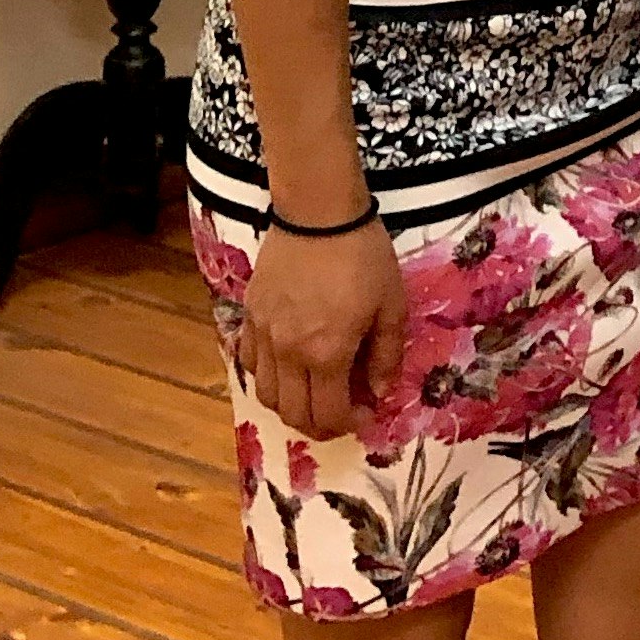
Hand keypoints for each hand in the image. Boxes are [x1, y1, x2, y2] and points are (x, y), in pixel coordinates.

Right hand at [243, 219, 405, 441]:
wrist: (317, 214)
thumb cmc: (363, 257)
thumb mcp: (391, 306)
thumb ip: (386, 355)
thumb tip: (378, 392)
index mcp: (327, 353)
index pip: (327, 415)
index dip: (347, 425)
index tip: (365, 415)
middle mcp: (288, 352)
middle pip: (291, 413)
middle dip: (318, 425)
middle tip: (340, 413)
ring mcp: (263, 334)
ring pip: (265, 393)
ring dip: (290, 404)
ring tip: (314, 393)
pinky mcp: (249, 314)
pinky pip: (248, 361)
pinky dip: (266, 375)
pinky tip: (287, 365)